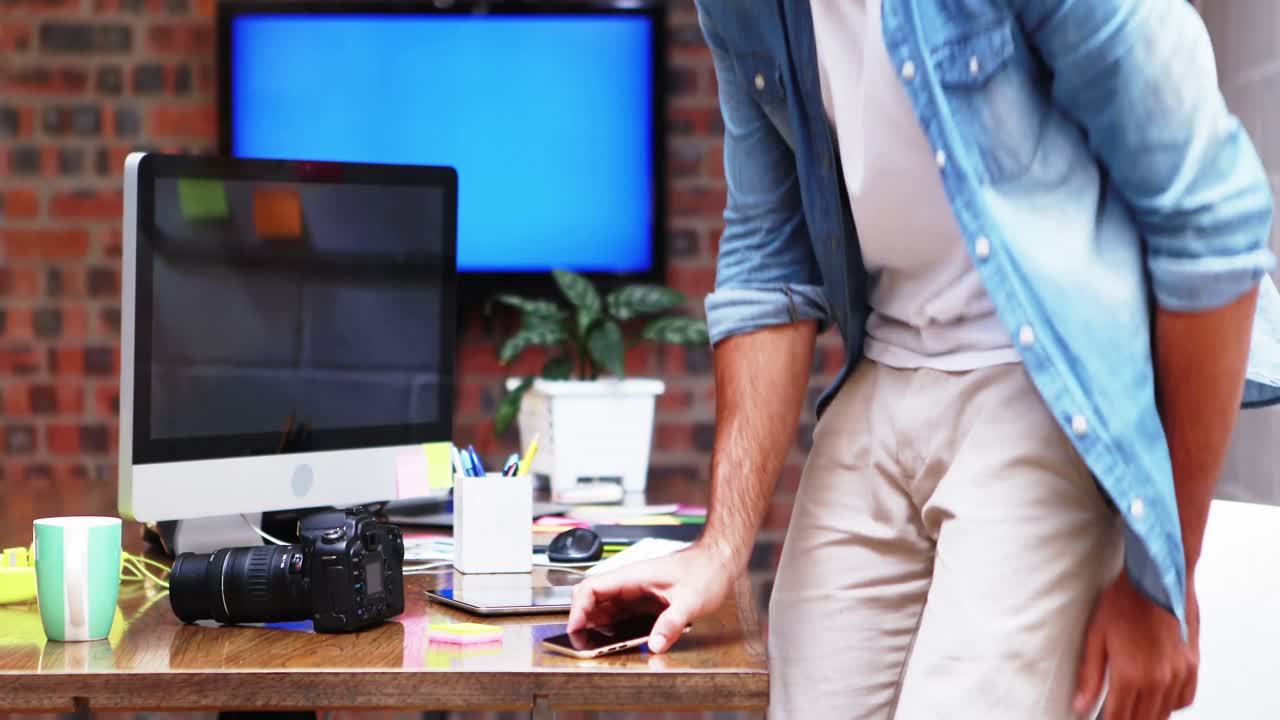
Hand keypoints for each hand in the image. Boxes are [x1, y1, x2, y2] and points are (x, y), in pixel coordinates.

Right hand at [568, 543, 737, 653]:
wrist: (719, 559)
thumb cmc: (706, 570)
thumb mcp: (691, 601)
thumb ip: (671, 623)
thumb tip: (654, 644)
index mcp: (633, 576)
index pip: (591, 587)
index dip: (578, 608)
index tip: (576, 629)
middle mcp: (630, 582)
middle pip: (592, 598)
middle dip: (582, 620)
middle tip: (582, 643)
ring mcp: (636, 591)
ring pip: (604, 607)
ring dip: (596, 626)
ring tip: (595, 646)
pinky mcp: (644, 600)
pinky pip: (620, 613)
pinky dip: (612, 627)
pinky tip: (616, 640)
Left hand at [1074, 573, 1199, 719]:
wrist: (1157, 579)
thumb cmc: (1125, 602)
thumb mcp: (1096, 636)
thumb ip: (1089, 676)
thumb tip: (1080, 704)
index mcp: (1131, 675)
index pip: (1119, 718)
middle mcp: (1158, 680)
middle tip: (1114, 715)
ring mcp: (1179, 674)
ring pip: (1165, 714)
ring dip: (1148, 716)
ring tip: (1133, 710)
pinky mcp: (1192, 665)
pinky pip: (1184, 699)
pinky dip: (1171, 704)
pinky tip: (1158, 698)